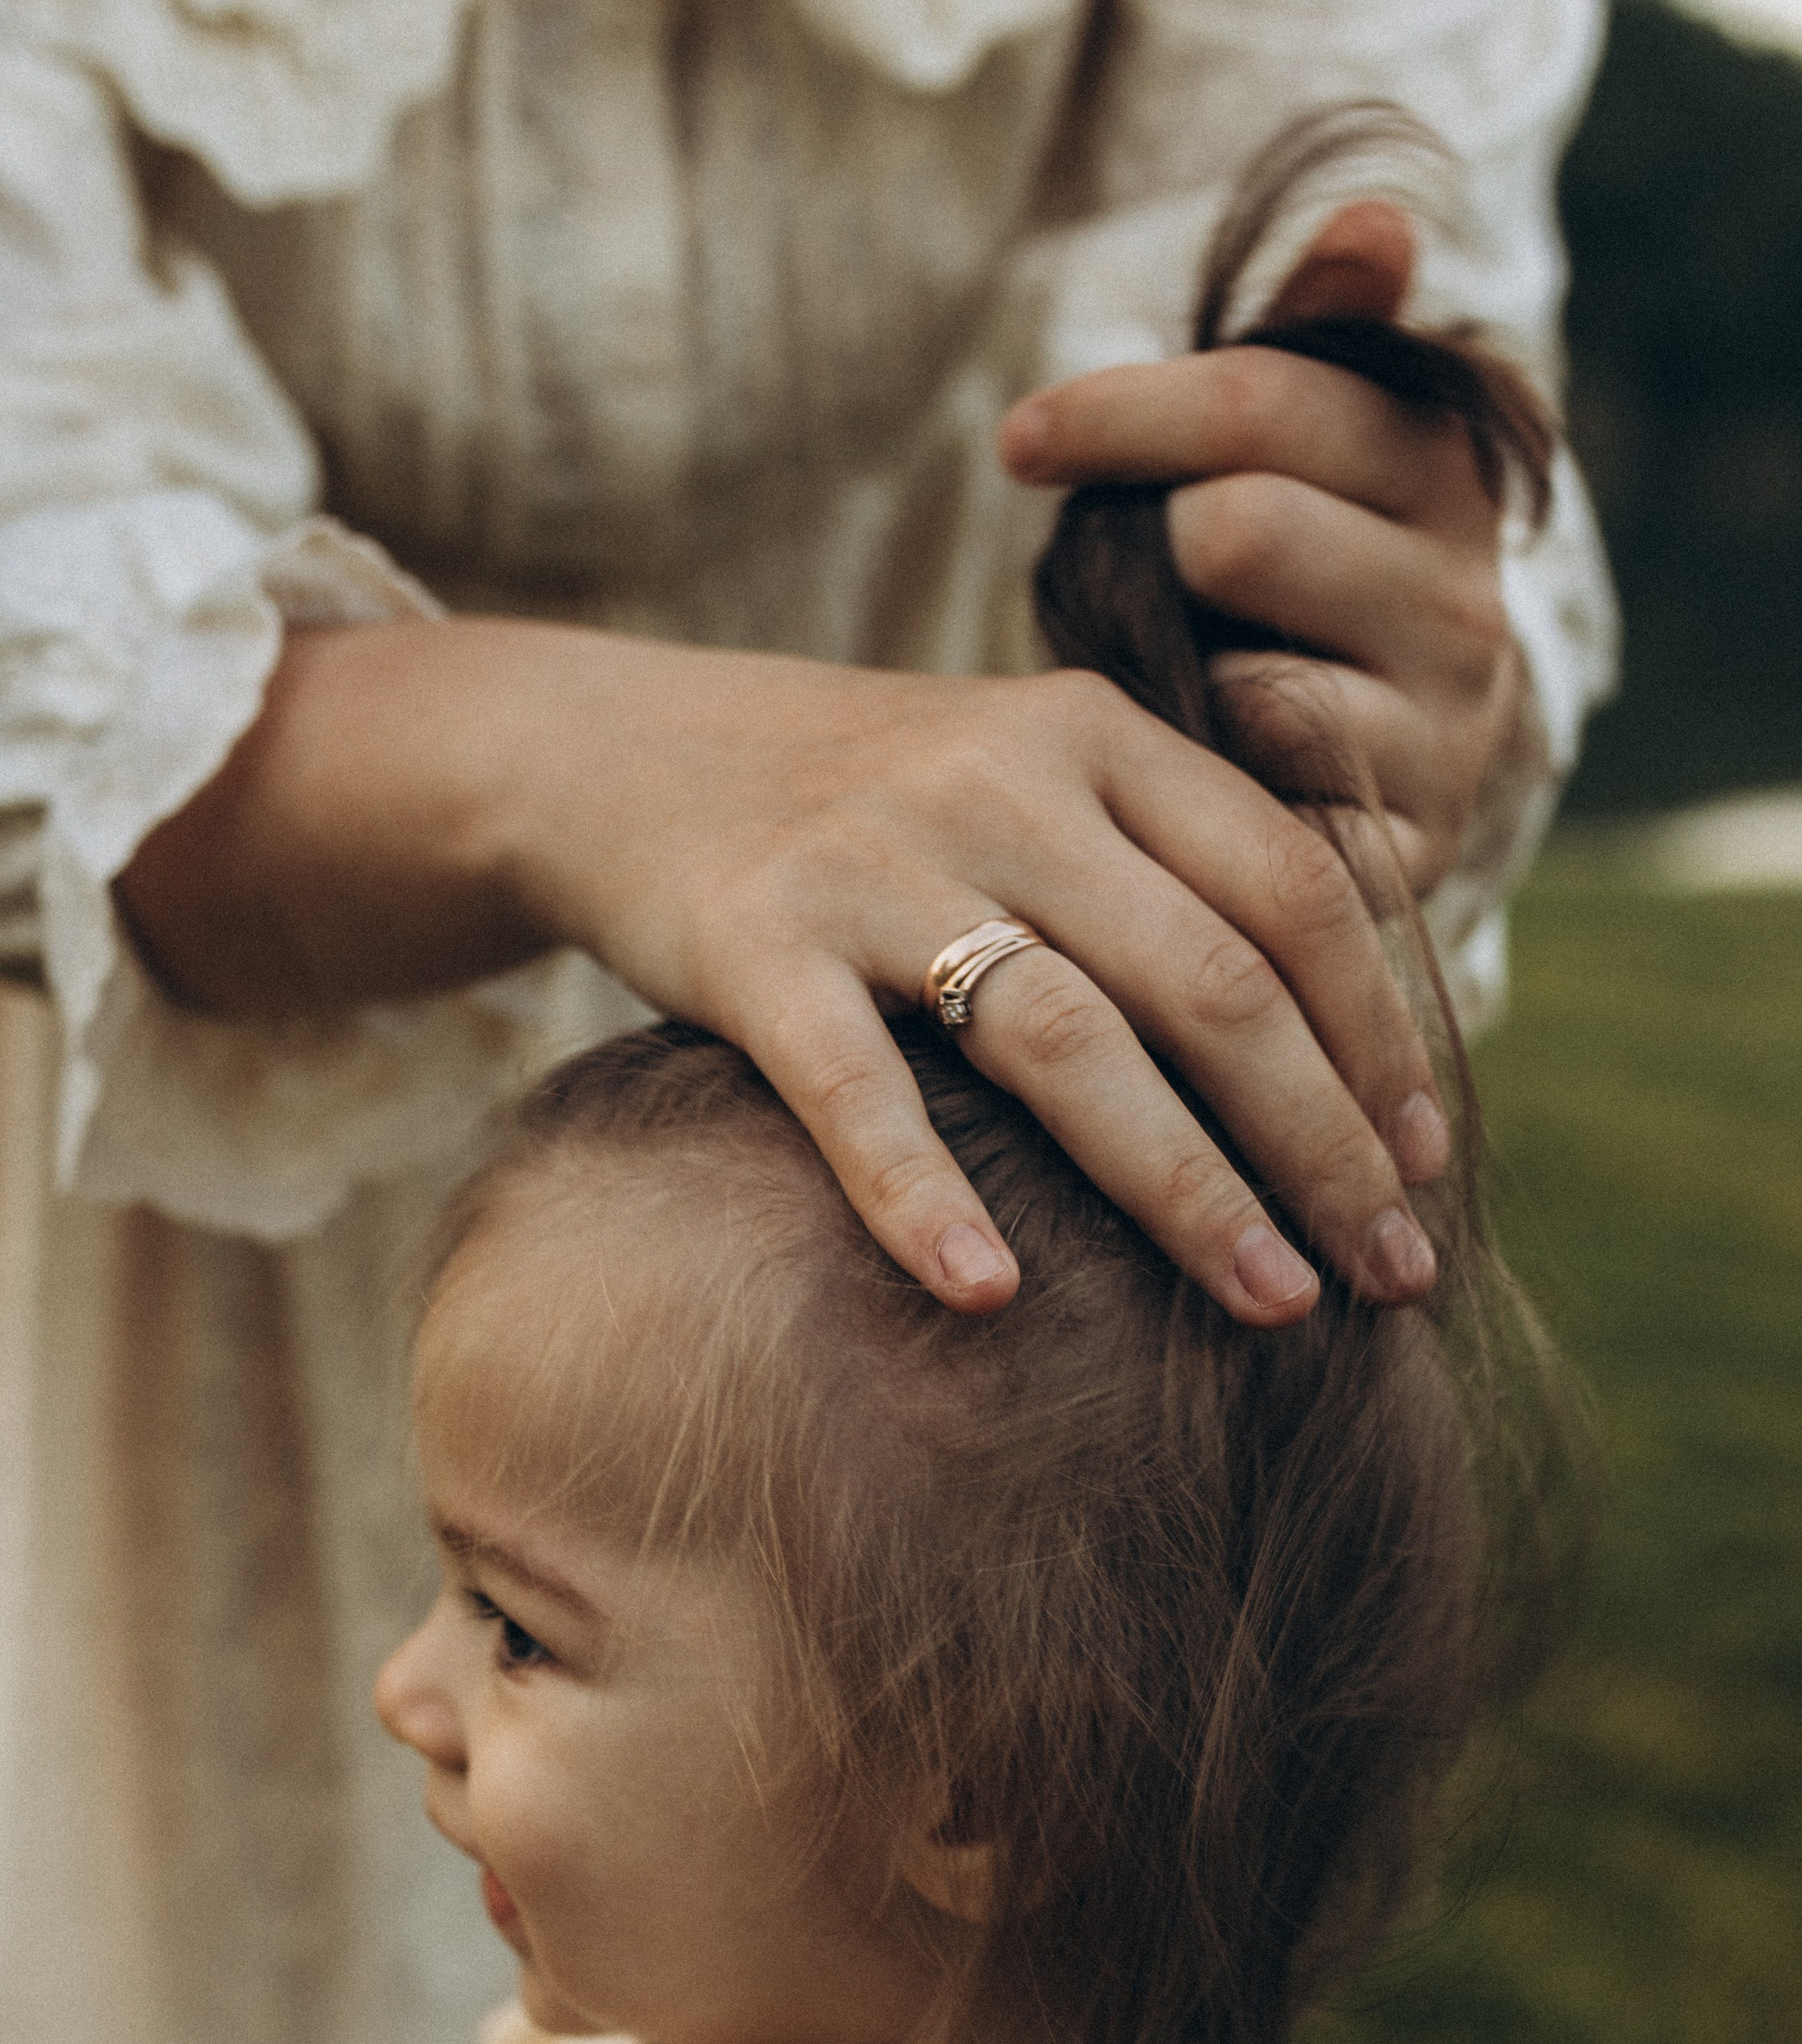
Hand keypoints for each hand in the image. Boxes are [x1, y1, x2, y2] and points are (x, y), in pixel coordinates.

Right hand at [131, 610, 1446, 1332]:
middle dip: (1321, 1140)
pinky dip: (922, 1192)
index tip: (1427, 1166)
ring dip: (1186, 1186)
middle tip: (1394, 1276)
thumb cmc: (863, 803)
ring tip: (1270, 1306)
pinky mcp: (750, 944)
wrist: (617, 750)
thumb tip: (1369, 950)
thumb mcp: (1033, 770)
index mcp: (1099, 736)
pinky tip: (987, 1295)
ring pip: (1063, 1036)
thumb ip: (1177, 845)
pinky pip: (850, 1086)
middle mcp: (1005, 782)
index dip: (1376, 1036)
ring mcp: (873, 862)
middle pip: (1209, 976)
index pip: (1291, 889)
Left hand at [1000, 203, 1523, 900]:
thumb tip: (1377, 219)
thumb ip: (1313, 331)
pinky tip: (1171, 779)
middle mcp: (1466, 599)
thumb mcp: (1279, 452)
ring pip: (1250, 682)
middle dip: (1147, 550)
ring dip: (1167, 683)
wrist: (1339, 789)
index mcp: (1441, 466)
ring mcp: (1444, 734)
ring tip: (1157, 679)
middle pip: (1241, 529)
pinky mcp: (1402, 850)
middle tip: (1106, 574)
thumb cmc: (1273, 590)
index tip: (1020, 439)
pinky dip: (1191, 789)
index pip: (1264, 400)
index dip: (1122, 411)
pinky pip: (1250, 814)